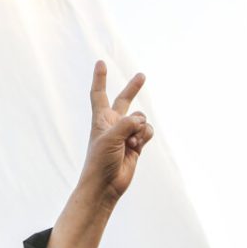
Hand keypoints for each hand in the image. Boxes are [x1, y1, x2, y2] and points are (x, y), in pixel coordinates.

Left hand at [79, 61, 153, 206]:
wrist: (106, 185)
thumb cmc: (100, 160)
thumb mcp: (110, 137)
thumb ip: (127, 124)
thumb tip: (141, 121)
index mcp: (101, 118)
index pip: (99, 93)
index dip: (100, 78)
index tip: (100, 62)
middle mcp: (114, 123)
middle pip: (124, 100)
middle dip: (133, 88)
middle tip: (142, 76)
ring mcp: (126, 134)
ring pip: (141, 119)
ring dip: (140, 129)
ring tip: (131, 142)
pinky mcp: (136, 145)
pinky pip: (147, 132)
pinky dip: (145, 136)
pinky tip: (137, 146)